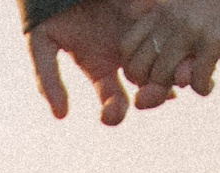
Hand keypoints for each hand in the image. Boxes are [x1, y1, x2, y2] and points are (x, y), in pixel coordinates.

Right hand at [30, 0, 177, 125]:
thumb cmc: (48, 8)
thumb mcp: (41, 43)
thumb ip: (48, 79)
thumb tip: (60, 116)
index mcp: (99, 68)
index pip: (114, 101)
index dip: (115, 112)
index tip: (110, 113)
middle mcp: (123, 55)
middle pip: (144, 87)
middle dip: (152, 97)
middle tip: (153, 97)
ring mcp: (138, 33)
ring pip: (162, 62)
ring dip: (172, 73)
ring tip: (177, 77)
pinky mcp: (147, 9)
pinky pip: (164, 29)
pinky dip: (172, 41)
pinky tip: (173, 48)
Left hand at [122, 0, 219, 95]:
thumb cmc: (218, 1)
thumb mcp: (183, 4)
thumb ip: (164, 19)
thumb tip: (159, 60)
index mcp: (159, 9)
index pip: (127, 46)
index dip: (134, 67)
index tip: (151, 73)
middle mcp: (168, 19)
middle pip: (139, 67)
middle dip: (150, 83)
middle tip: (168, 84)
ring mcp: (188, 30)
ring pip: (162, 76)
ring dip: (175, 87)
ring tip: (191, 81)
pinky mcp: (211, 41)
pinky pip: (195, 79)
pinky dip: (201, 88)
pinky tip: (209, 85)